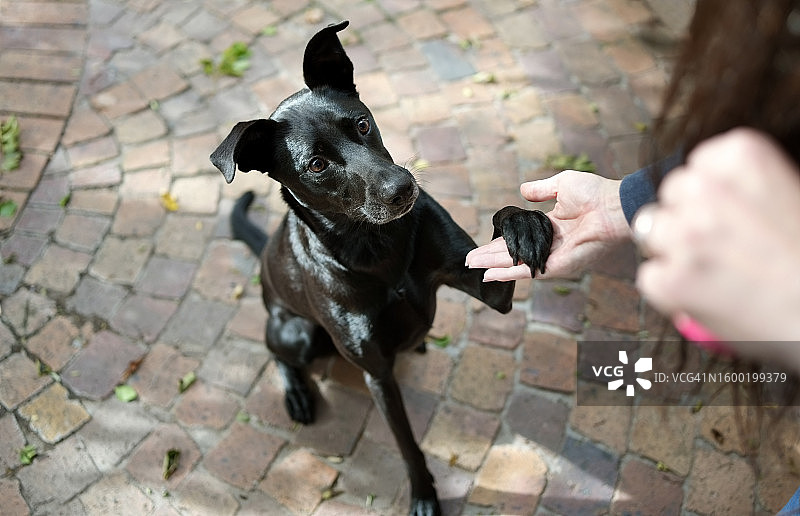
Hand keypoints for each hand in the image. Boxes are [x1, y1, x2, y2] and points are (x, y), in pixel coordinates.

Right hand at [466, 170, 631, 280]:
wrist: (613, 206)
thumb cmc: (595, 193)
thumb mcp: (561, 185)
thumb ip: (541, 189)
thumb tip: (522, 190)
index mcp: (552, 227)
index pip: (519, 238)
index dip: (499, 241)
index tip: (483, 245)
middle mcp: (550, 245)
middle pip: (513, 253)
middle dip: (490, 256)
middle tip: (469, 260)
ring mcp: (553, 257)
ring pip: (516, 264)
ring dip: (493, 266)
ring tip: (473, 267)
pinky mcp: (558, 266)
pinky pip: (528, 271)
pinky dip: (509, 274)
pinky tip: (491, 275)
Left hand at [636, 128, 799, 366]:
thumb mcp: (788, 194)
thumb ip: (738, 184)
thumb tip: (693, 190)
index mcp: (742, 156)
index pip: (696, 165)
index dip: (706, 193)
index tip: (726, 212)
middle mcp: (707, 189)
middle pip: (669, 195)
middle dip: (683, 216)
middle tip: (717, 244)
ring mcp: (684, 236)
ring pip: (649, 231)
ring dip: (670, 249)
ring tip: (712, 270)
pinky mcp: (669, 280)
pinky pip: (650, 277)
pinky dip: (670, 289)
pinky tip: (707, 295)